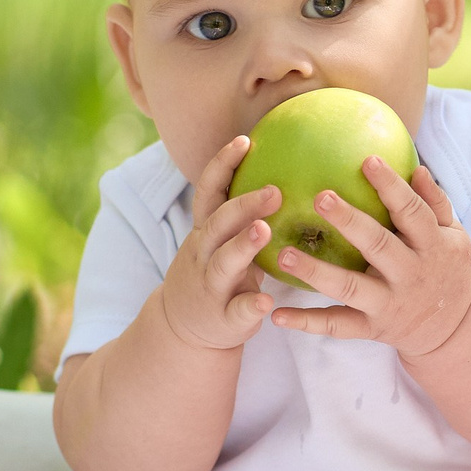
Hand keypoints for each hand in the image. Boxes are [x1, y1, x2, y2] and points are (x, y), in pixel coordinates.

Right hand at [158, 133, 280, 352]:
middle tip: (275, 190)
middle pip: (218, 223)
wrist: (183, 330)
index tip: (244, 140)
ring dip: (242, 246)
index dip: (223, 164)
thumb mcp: (222, 241)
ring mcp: (211, 286)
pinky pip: (236, 311)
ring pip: (223, 263)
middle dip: (243, 205)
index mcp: (206, 232)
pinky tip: (267, 301)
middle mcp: (203, 254)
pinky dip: (250, 306)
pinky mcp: (223, 318)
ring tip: (264, 231)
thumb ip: (244, 214)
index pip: (209, 191)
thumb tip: (287, 170)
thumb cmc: (217, 274)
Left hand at [269, 161, 470, 357]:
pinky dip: (307, 324)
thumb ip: (436, 202)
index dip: (391, 187)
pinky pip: (337, 326)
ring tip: (285, 255)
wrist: (455, 328)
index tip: (368, 161)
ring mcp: (388, 304)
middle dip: (349, 223)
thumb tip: (417, 168)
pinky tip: (276, 315)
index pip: (412, 212)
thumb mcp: (455, 234)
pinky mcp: (371, 328)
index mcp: (431, 246)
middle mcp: (410, 275)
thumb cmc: (448, 267)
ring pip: (350, 288)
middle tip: (320, 198)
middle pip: (378, 246)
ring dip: (316, 272)